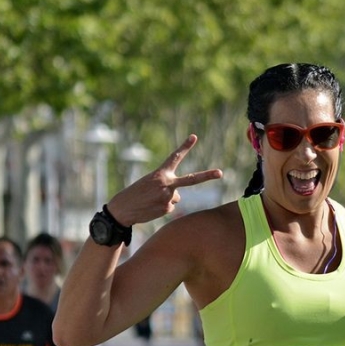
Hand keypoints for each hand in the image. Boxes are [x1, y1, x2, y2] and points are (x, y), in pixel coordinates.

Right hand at [107, 135, 222, 225]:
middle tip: (221, 173)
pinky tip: (151, 207)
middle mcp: (167, 184)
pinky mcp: (167, 208)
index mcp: (160, 173)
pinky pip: (170, 206)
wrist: (123, 208)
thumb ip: (167, 186)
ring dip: (165, 199)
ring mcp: (168, 197)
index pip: (175, 157)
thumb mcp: (150, 185)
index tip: (194, 136)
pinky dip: (162, 207)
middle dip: (207, 176)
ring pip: (176, 197)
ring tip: (151, 200)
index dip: (185, 146)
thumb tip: (178, 197)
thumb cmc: (136, 194)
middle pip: (192, 179)